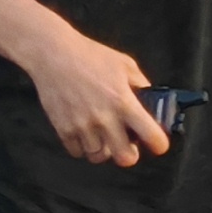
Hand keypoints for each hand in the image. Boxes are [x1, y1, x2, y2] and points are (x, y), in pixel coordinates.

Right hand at [16, 21, 167, 168]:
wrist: (53, 54)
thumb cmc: (90, 55)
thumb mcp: (124, 64)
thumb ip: (140, 84)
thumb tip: (150, 101)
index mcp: (124, 102)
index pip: (152, 136)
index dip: (158, 143)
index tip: (156, 143)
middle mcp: (105, 119)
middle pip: (125, 158)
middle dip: (129, 154)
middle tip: (126, 144)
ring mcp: (83, 126)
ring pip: (98, 156)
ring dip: (103, 149)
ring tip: (102, 136)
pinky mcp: (63, 129)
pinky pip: (77, 152)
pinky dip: (82, 146)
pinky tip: (84, 133)